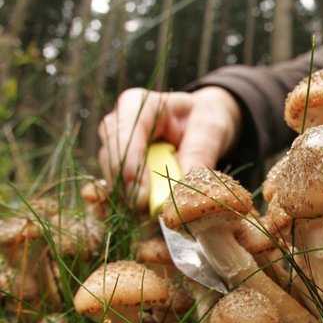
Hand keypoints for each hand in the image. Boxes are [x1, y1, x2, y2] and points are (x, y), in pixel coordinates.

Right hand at [98, 86, 240, 206]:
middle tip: (148, 212)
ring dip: (129, 200)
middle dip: (129, 189)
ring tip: (149, 216)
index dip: (130, 167)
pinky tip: (136, 217)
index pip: (124, 136)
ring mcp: (114, 148)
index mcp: (137, 105)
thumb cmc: (204, 120)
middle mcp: (117, 125)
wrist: (202, 122)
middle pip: (112, 161)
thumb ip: (198, 157)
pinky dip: (128, 205)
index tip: (141, 196)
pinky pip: (116, 191)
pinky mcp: (119, 170)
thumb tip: (185, 191)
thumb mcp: (210, 131)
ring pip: (112, 179)